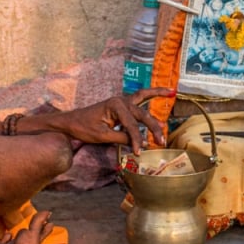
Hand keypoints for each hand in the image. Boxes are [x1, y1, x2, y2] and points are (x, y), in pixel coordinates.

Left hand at [56, 87, 171, 153]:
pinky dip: (151, 94)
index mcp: (115, 105)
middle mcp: (121, 100)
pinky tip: (163, 91)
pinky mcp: (122, 105)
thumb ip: (121, 138)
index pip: (132, 125)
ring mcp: (122, 101)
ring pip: (144, 98)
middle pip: (142, 114)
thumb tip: (141, 144)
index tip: (139, 152)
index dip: (137, 140)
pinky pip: (140, 98)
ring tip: (172, 93)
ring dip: (158, 95)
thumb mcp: (102, 136)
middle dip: (153, 127)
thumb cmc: (83, 128)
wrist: (71, 122)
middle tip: (161, 141)